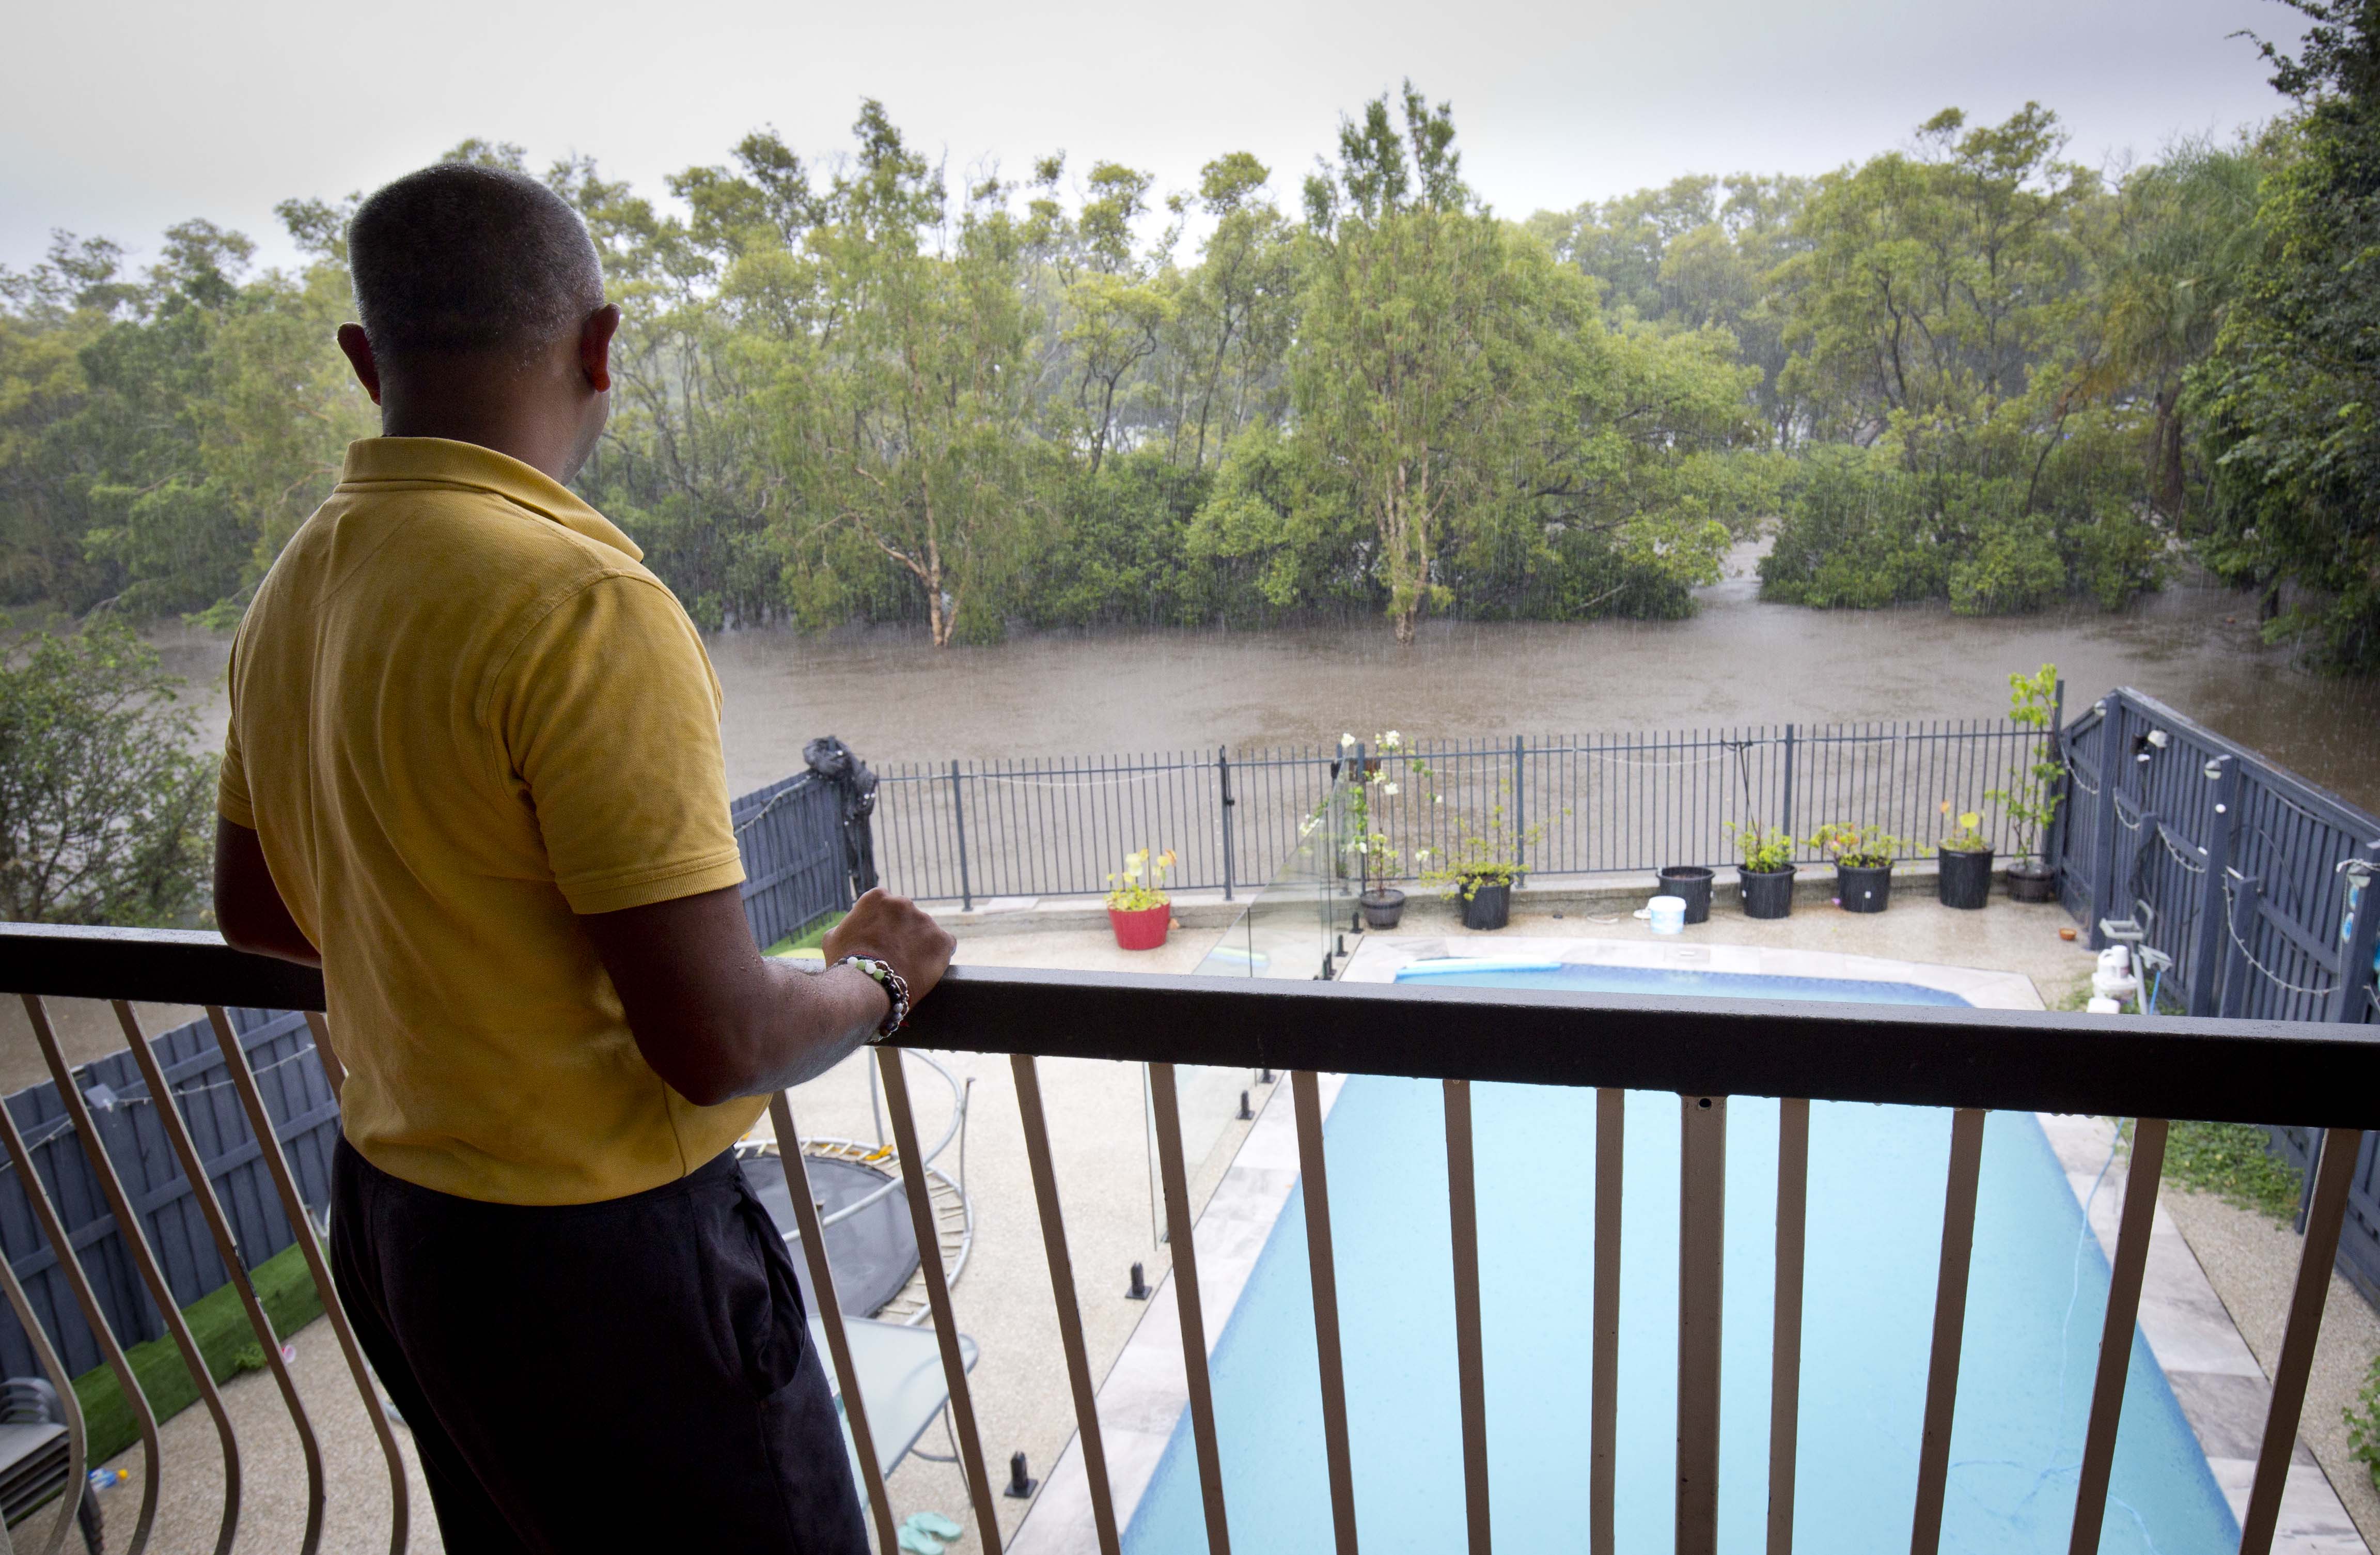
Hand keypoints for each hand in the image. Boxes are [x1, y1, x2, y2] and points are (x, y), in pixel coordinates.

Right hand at [823, 887, 954, 1004]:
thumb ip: (847, 925)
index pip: (886, 906)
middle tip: (894, 955)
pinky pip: (946, 944)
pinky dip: (939, 955)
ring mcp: (924, 921)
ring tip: (907, 966)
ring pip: (926, 931)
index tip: (881, 940)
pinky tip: (927, 967)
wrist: (865, 986)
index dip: (883, 925)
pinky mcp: (941, 940)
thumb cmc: (846, 964)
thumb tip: (849, 928)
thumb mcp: (833, 938)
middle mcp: (903, 902)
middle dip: (902, 933)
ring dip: (919, 944)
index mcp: (878, 897)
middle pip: (907, 917)